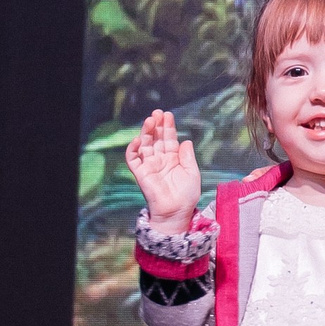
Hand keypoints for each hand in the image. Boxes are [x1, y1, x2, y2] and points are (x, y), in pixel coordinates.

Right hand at [125, 108, 202, 231]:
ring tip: (150, 121)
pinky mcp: (140, 174)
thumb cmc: (186, 195)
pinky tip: (138, 140)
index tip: (168, 115)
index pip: (168, 138)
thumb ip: (188, 157)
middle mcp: (159, 159)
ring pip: (144, 145)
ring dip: (145, 132)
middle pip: (155, 138)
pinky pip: (133, 160)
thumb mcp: (192, 173)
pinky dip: (133, 149)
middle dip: (156, 125)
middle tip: (157, 113)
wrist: (177, 212)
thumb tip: (185, 140)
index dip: (167, 127)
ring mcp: (149, 165)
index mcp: (172, 158)